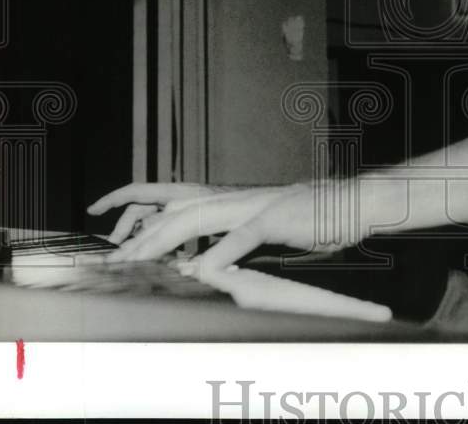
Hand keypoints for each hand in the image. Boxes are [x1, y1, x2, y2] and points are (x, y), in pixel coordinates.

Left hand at [88, 181, 353, 265]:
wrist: (356, 202)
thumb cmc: (319, 218)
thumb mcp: (271, 231)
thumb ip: (240, 243)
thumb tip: (213, 261)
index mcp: (233, 200)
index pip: (175, 199)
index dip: (139, 207)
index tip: (110, 225)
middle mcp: (237, 198)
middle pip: (174, 210)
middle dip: (139, 233)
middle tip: (111, 259)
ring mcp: (255, 205)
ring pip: (195, 219)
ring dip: (162, 242)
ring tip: (134, 262)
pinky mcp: (276, 219)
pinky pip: (241, 237)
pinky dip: (220, 253)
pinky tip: (202, 270)